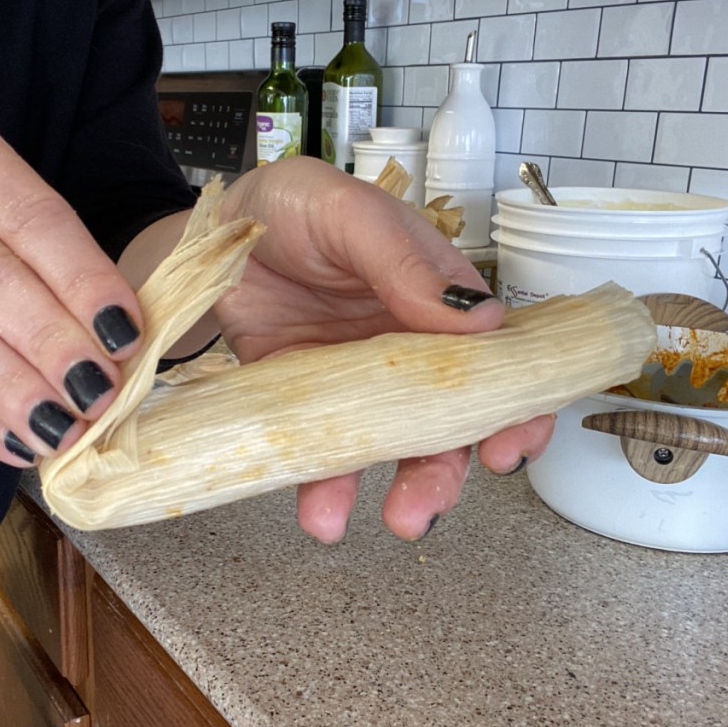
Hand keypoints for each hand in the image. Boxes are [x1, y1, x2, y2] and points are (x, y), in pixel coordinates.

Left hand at [217, 157, 554, 541]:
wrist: (212, 233)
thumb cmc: (293, 206)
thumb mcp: (347, 213)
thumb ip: (403, 261)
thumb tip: (481, 318)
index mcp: (435, 297)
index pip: (495, 357)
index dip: (515, 405)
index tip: (511, 446)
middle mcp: (405, 347)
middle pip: (447, 419)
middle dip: (447, 468)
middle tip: (428, 504)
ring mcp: (356, 381)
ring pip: (392, 446)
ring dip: (399, 489)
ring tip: (393, 520)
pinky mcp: (307, 401)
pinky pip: (324, 450)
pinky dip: (326, 485)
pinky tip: (321, 513)